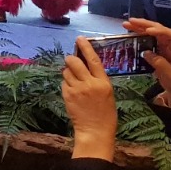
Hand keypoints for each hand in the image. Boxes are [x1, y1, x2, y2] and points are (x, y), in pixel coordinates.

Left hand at [63, 37, 118, 160]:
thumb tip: (86, 65)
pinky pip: (64, 83)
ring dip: (68, 73)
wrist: (95, 131)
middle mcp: (90, 83)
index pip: (93, 60)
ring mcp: (77, 89)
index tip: (80, 38)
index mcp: (103, 82)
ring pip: (66, 72)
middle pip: (74, 62)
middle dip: (71, 59)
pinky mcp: (68, 95)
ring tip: (74, 83)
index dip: (86, 47)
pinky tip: (73, 93)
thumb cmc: (105, 113)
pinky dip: (66, 84)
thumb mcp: (107, 93)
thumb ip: (97, 79)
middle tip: (71, 62)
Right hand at [123, 18, 170, 108]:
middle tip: (130, 22)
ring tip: (127, 25)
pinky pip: (150, 40)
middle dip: (146, 24)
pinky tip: (132, 34)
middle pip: (161, 30)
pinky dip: (141, 35)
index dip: (160, 31)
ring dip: (141, 28)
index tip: (147, 30)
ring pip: (154, 33)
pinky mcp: (161, 52)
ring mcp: (167, 48)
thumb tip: (146, 52)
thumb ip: (160, 65)